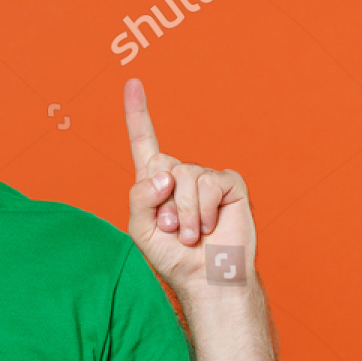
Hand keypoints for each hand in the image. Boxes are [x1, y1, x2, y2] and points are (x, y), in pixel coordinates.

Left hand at [124, 78, 254, 291]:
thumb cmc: (173, 257)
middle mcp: (181, 175)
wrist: (206, 278)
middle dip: (163, 202)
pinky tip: (209, 227)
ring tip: (191, 234)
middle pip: (161, 163)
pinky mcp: (229, 183)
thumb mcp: (141, 229)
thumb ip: (139, 197)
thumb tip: (165, 174)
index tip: (132, 83)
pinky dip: (203, 210)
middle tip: (173, 229)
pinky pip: (208, 183)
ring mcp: (206, 178)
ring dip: (184, 212)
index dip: (137, 114)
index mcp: (156, 183)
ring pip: (184, 175)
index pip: (144, 142)